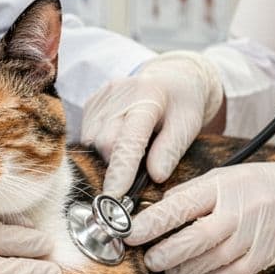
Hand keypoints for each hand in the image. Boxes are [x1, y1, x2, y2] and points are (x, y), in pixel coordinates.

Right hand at [81, 51, 223, 196]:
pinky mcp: (91, 101)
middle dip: (117, 164)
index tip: (114, 196)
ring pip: (92, 140)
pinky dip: (100, 145)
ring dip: (109, 155)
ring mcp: (102, 96)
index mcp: (147, 98)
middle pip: (105, 143)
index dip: (120, 171)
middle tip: (137, 170)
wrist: (172, 77)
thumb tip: (155, 177)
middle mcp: (119, 93)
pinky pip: (87, 134)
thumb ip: (170, 150)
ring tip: (132, 150)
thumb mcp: (187, 126)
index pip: (128, 140)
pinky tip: (119, 140)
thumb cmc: (182, 104)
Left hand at [125, 155, 274, 273]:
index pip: (178, 208)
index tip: (128, 233)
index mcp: (221, 188)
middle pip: (188, 243)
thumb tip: (154, 209)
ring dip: (178, 269)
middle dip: (161, 254)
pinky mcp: (258, 261)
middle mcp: (235, 215)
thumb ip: (189, 193)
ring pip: (202, 264)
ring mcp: (248, 241)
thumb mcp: (223, 176)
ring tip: (165, 266)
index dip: (149, 224)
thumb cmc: (258, 184)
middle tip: (147, 257)